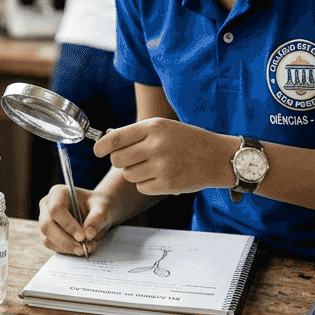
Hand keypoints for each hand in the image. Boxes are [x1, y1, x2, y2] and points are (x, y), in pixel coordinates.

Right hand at [38, 184, 112, 255]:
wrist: (97, 213)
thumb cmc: (98, 206)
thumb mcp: (103, 208)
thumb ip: (97, 219)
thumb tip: (88, 235)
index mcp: (58, 193)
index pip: (56, 209)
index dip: (67, 224)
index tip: (82, 237)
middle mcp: (47, 205)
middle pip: (47, 225)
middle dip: (65, 240)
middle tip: (82, 249)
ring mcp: (45, 220)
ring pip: (47, 238)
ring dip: (66, 247)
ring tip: (84, 249)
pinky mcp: (47, 233)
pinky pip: (51, 245)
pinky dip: (65, 250)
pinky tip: (78, 248)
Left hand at [93, 118, 233, 194]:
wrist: (217, 157)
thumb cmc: (186, 140)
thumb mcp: (163, 127)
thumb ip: (136, 134)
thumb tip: (105, 142)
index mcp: (154, 127)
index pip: (116, 138)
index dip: (101, 147)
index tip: (97, 151)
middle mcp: (157, 146)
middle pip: (117, 160)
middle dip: (120, 161)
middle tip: (133, 158)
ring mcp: (162, 167)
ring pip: (128, 175)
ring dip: (135, 172)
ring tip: (153, 166)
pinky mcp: (168, 185)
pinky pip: (141, 187)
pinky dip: (147, 184)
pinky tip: (162, 175)